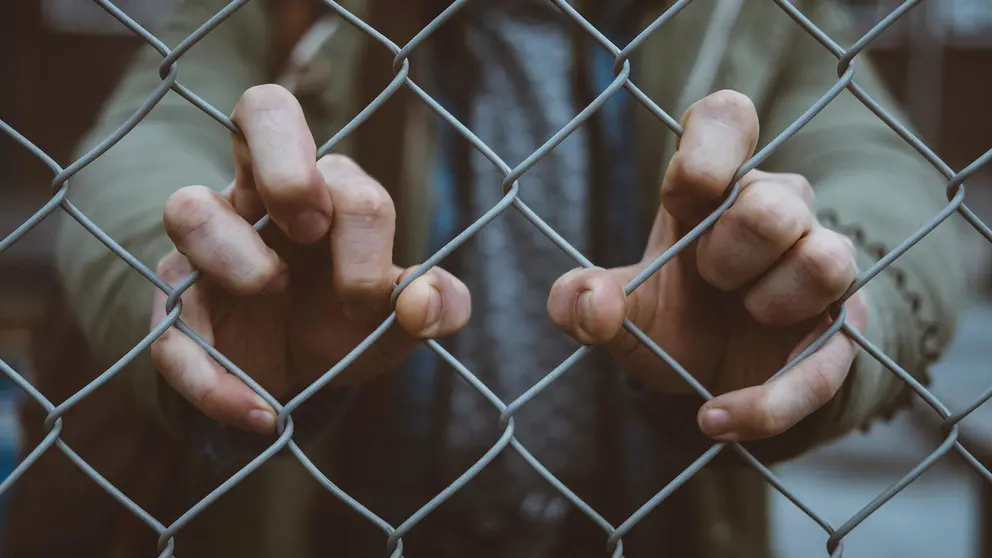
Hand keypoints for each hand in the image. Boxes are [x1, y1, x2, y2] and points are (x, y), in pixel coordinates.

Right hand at [150, 85, 470, 434]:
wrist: (290, 377)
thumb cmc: (344, 322)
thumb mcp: (399, 321)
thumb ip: (436, 306)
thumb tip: (427, 298)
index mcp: (326, 192)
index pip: (342, 172)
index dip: (361, 229)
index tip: (369, 295)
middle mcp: (262, 197)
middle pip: (263, 111)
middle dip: (287, 164)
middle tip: (309, 227)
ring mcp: (210, 247)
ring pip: (187, 207)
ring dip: (234, 253)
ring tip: (271, 293)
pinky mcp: (176, 306)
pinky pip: (168, 328)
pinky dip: (211, 378)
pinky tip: (261, 413)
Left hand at [547, 90, 867, 442]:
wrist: (711, 379)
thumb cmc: (670, 317)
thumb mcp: (616, 312)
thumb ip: (580, 300)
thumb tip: (589, 300)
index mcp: (712, 191)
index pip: (727, 121)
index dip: (713, 141)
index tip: (690, 187)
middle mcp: (774, 212)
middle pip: (777, 199)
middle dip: (731, 247)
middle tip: (708, 277)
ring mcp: (816, 266)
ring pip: (826, 258)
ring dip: (771, 300)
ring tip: (742, 315)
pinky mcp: (839, 330)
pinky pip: (828, 361)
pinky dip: (768, 399)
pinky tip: (715, 418)